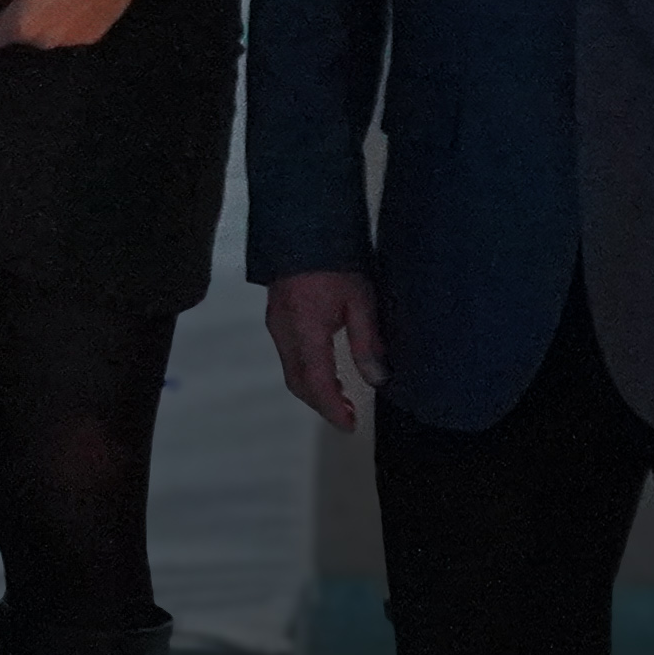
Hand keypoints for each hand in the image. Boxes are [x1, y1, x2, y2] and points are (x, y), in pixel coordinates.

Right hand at [265, 270, 387, 431]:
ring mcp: (277, 326)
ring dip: (314, 389)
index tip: (350, 425)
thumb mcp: (360, 301)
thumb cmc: (334, 262)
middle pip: (298, 383)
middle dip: (322, 404)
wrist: (300, 229)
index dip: (332, 409)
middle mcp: (285, 334)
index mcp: (306, 332)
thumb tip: (376, 378)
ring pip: (291, 372)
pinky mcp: (277, 318)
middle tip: (348, 416)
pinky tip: (328, 369)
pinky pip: (289, 357)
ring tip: (342, 396)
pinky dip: (308, 373)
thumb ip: (366, 342)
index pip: (317, 383)